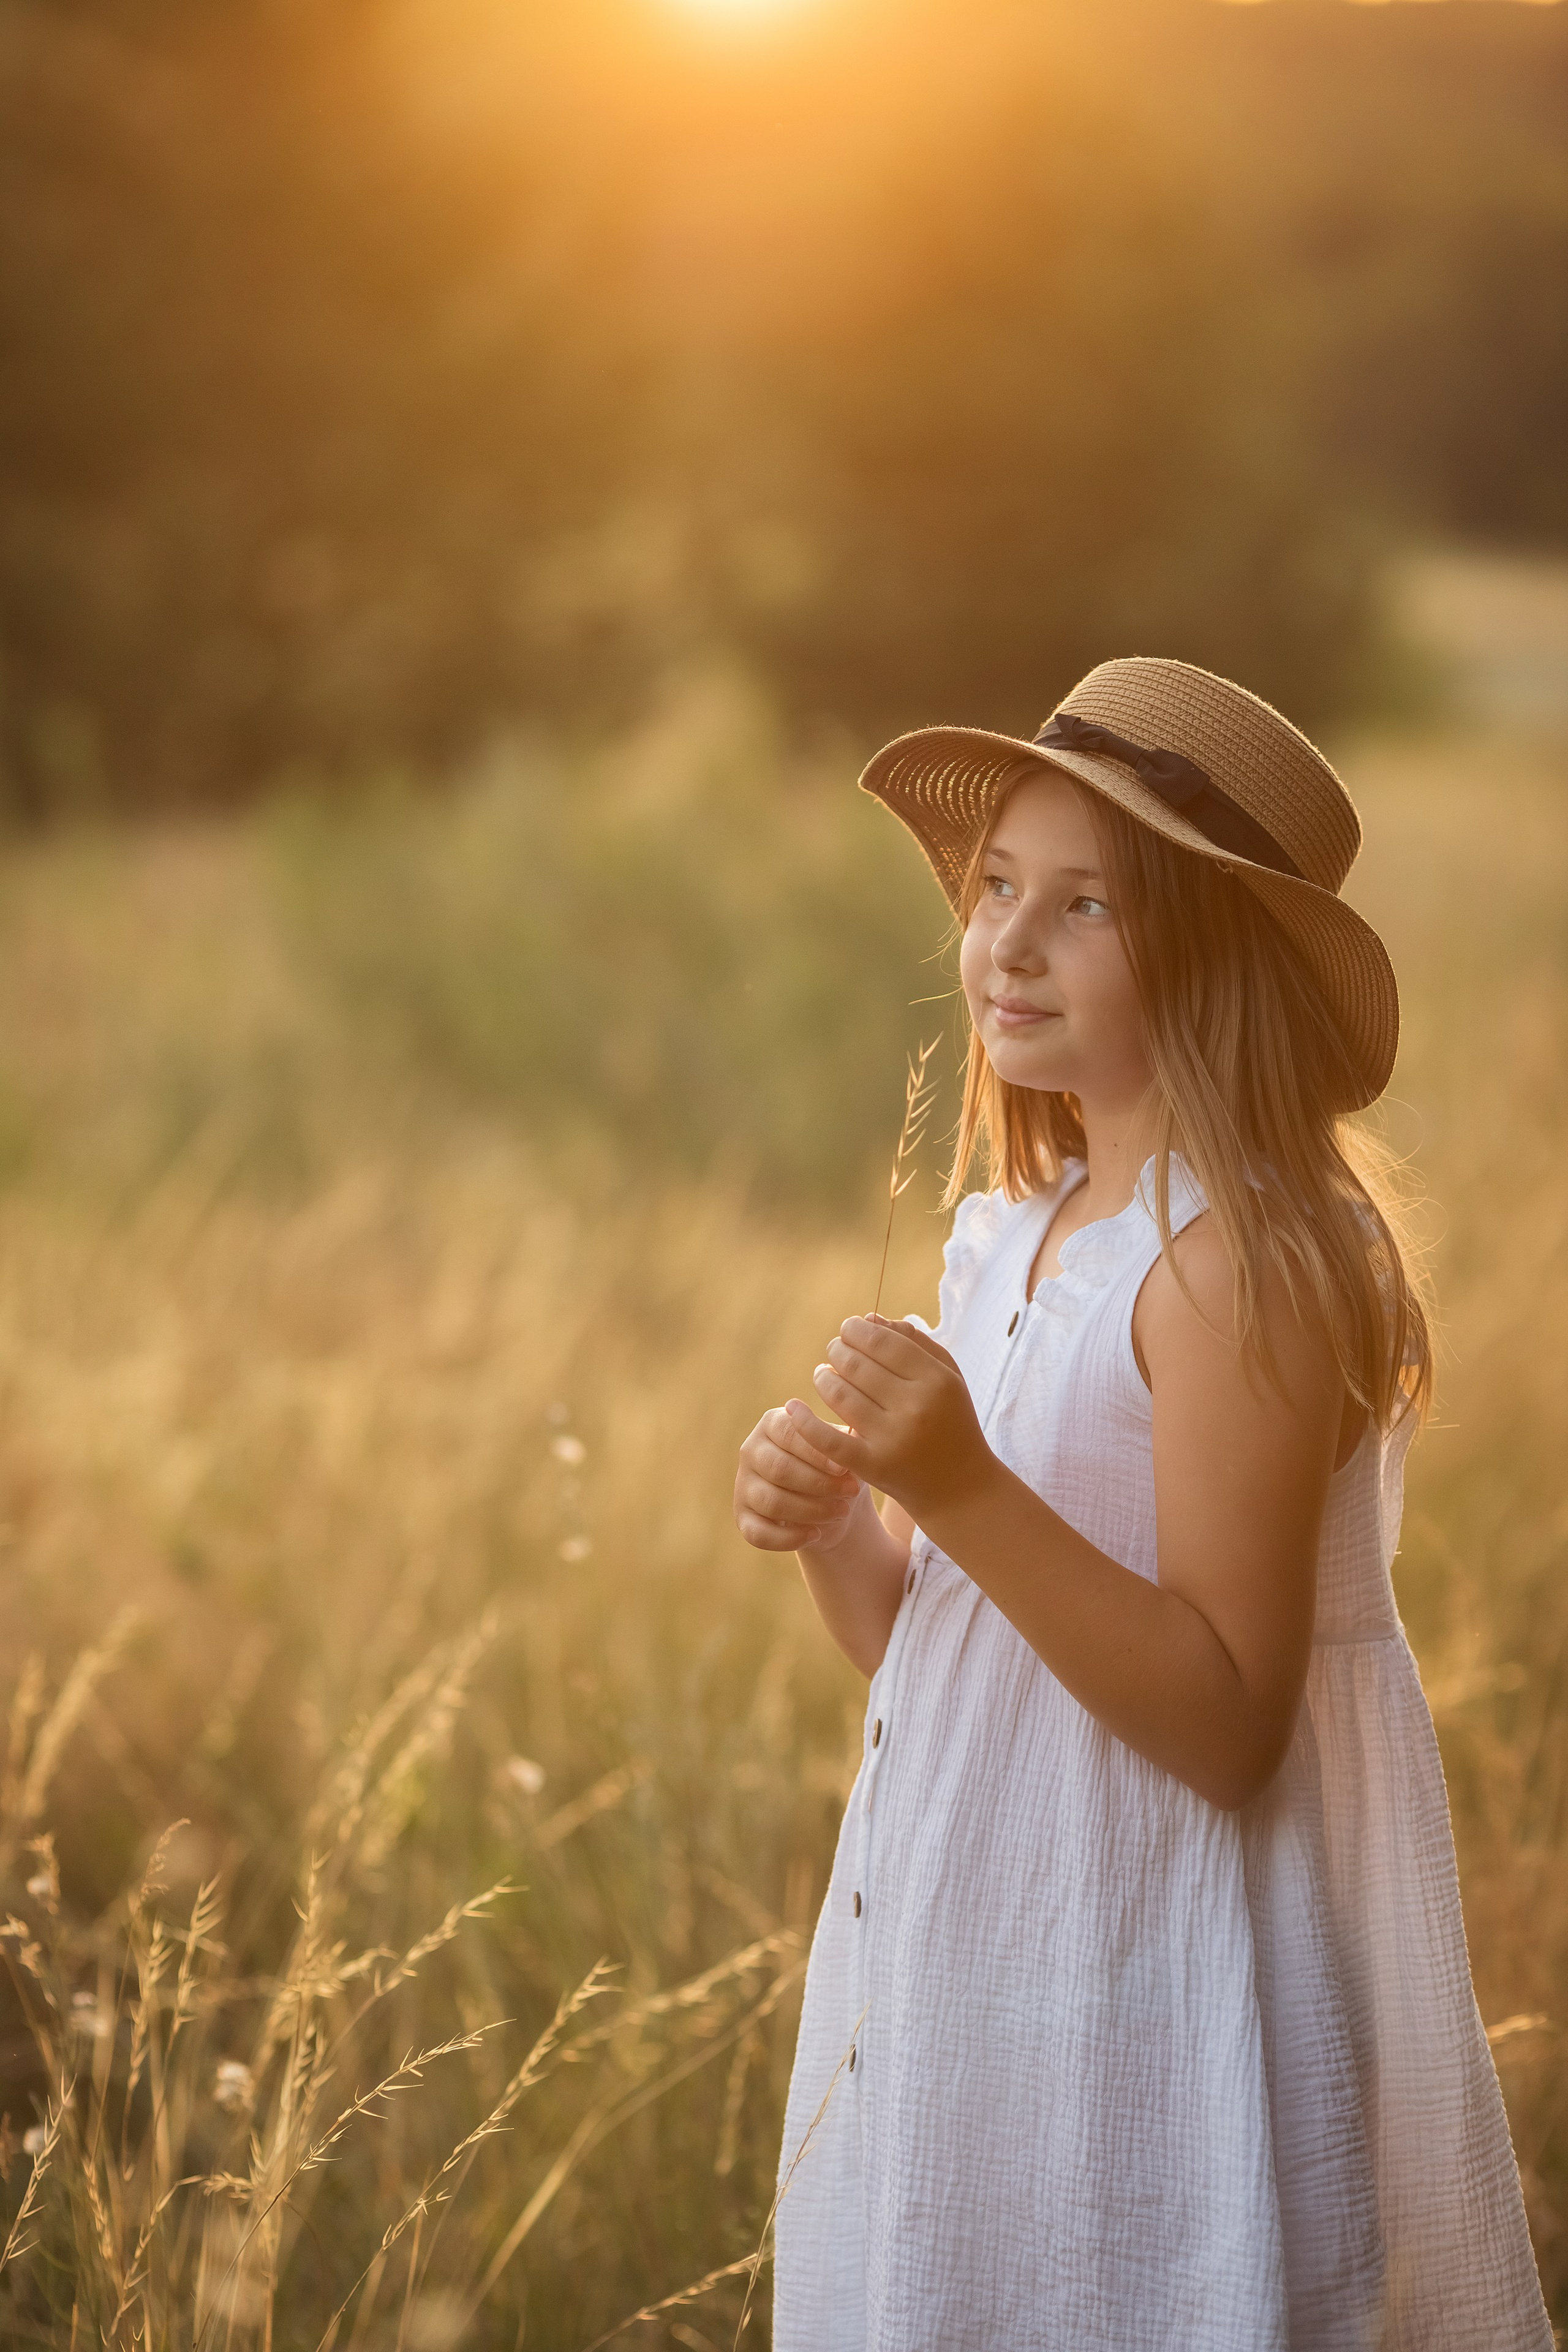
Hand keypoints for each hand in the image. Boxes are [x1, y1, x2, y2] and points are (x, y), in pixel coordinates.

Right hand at [734, 1405, 866, 1553]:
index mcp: (772, 1423)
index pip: (790, 1434)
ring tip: (842, 1511)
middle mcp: (751, 1450)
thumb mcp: (843, 1449)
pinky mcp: (743, 1517)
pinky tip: (815, 1535)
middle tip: (851, 1492)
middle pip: (779, 1469)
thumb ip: (844, 1441)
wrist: (832, 1502)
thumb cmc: (838, 1467)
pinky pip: (759, 1533)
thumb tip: (851, 1436)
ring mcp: (743, 1484)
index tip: (844, 1468)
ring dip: (811, 1510)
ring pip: (771, 1502)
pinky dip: (789, 1538)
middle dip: (819, 1484)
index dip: (817, 1453)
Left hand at [790, 1315, 993, 1523]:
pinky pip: (827, 1439)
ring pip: (839, 1394)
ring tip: (824, 1375)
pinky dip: (803, 1420)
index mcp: (937, 1381)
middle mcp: (916, 1407)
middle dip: (837, 1350)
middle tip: (834, 1351)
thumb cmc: (950, 1422)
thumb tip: (870, 1317)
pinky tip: (792, 1407)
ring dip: (823, 1378)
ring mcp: (892, 1439)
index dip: (857, 1330)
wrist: (960, 1488)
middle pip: (856, 1364)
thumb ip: (915, 1342)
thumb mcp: (948, 1378)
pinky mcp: (871, 1467)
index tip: (848, 1329)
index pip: (882, 1341)